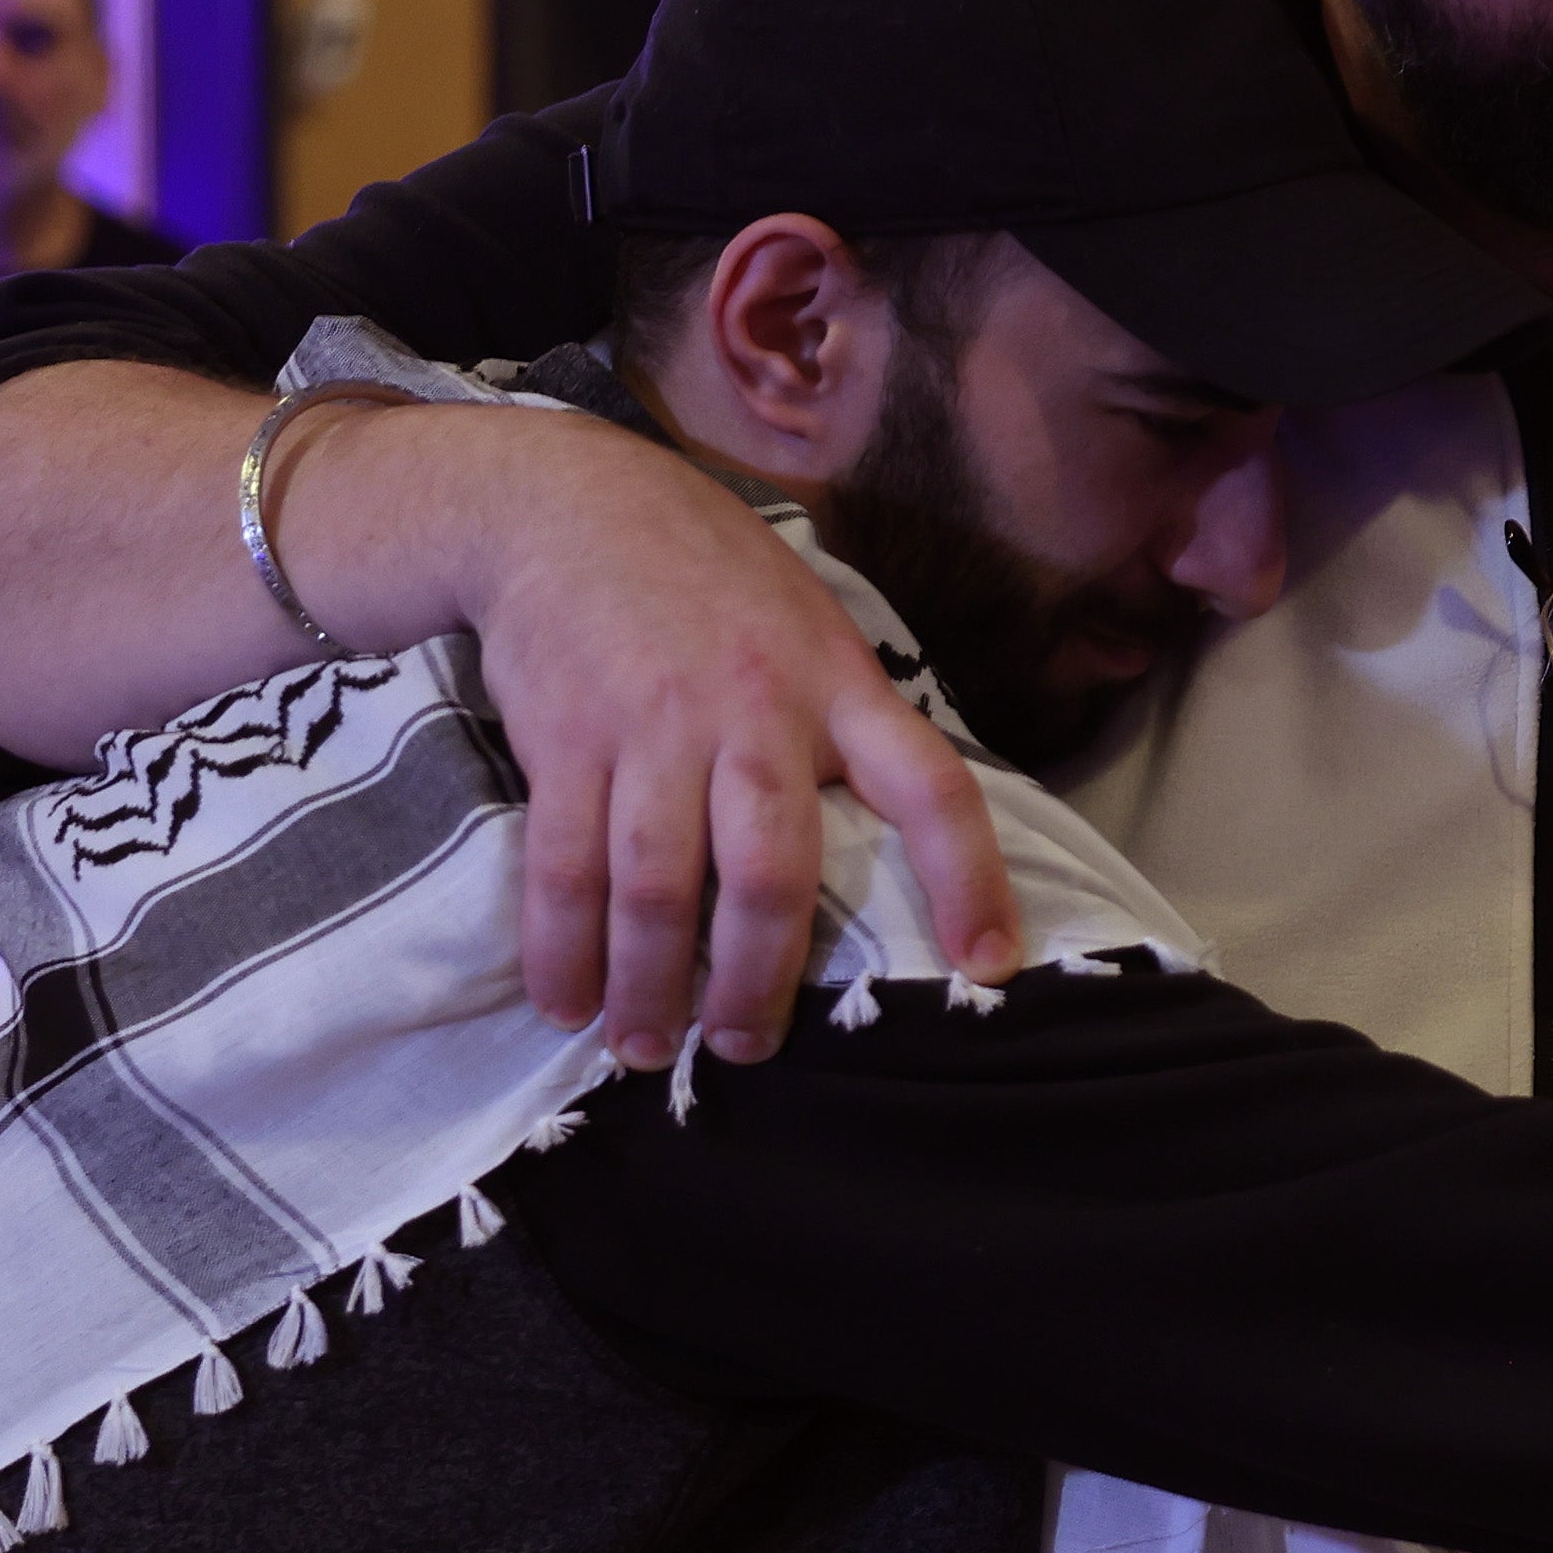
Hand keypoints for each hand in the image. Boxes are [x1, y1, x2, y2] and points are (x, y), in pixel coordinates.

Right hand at [324, 403, 1021, 1064]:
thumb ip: (848, 724)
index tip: (990, 966)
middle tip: (746, 1047)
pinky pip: (565, 868)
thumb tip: (887, 842)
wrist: (566, 502)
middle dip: (756, 983)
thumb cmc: (711, 582)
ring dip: (649, 989)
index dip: (970, 883)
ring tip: (648, 1050)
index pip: (932, 790)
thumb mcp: (812, 626)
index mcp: (841, 686)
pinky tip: (566, 999)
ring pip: (656, 891)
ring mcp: (654, 728)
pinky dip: (562, 951)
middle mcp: (755, 712)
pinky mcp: (566, 742)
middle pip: (769, 877)